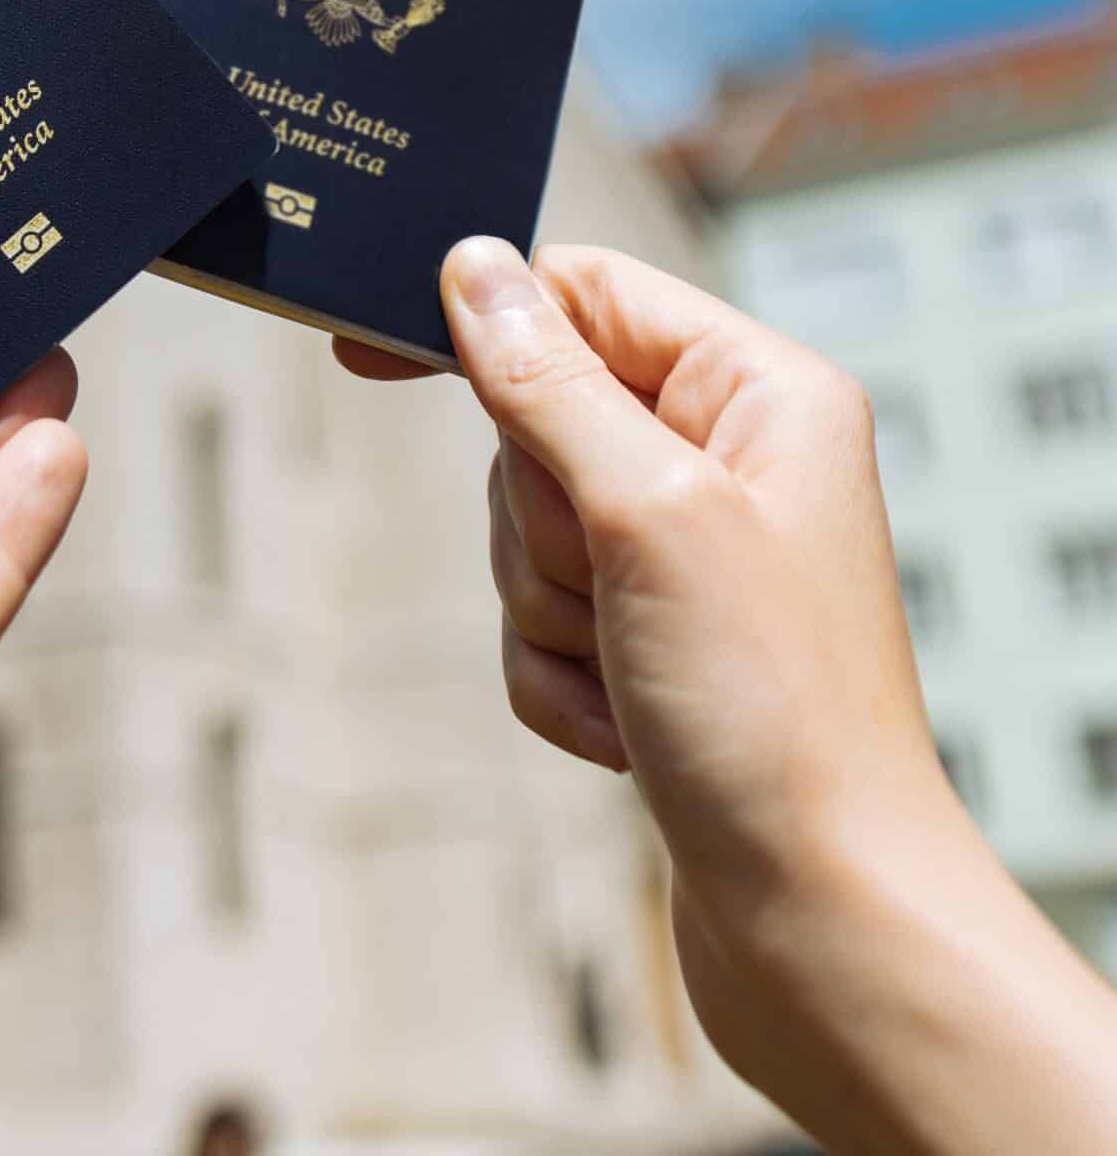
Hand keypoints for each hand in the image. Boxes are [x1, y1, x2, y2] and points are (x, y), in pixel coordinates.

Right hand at [341, 239, 1116, 1153]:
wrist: (823, 922)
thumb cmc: (775, 711)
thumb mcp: (646, 512)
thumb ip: (548, 380)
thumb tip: (474, 265)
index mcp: (761, 395)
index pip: (587, 293)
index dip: (485, 315)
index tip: (363, 350)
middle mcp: (734, 463)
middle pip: (540, 421)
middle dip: (542, 522)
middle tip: (614, 587)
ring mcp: (693, 561)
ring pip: (528, 533)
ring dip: (550, 613)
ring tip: (635, 675)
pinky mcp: (655, 649)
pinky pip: (537, 625)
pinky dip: (558, 681)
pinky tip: (628, 733)